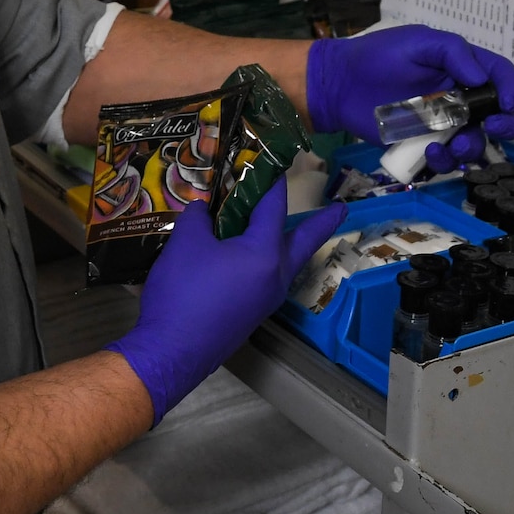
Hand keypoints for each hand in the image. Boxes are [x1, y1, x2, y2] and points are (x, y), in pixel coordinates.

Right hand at [106, 185, 343, 423]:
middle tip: (341, 210)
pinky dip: (268, 261)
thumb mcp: (185, 244)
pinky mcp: (252, 313)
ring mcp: (266, 299)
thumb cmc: (183, 292)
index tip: (276, 163)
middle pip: (304, 242)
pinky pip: (269, 278)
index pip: (273, 208)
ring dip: (293, 244)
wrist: (173, 350)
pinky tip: (249, 258)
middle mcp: (275, 275)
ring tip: (291, 230)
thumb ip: (197, 218)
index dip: (272, 183)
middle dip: (323, 224)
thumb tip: (202, 209)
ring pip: (288, 262)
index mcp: (264, 253)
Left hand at [306, 24, 513, 170]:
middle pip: (500, 113)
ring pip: (475, 141)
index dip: (510, 87)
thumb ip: (452, 52)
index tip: (506, 101)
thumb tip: (481, 77)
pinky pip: (446, 158)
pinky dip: (445, 160)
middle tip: (492, 126)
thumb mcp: (418, 42)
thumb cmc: (378, 55)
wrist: (340, 83)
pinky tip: (431, 151)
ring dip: (473, 147)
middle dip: (506, 123)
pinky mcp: (424, 142)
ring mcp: (443, 122)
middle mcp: (460, 95)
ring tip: (455, 144)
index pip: (500, 75)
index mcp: (462, 66)